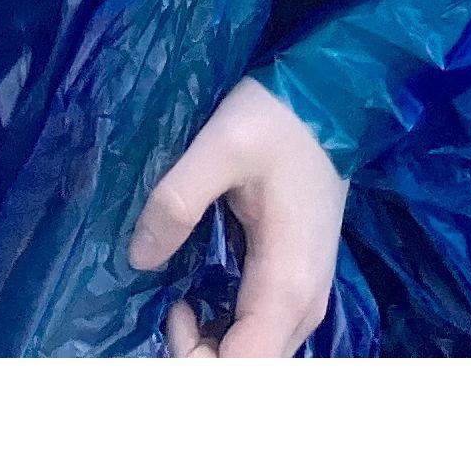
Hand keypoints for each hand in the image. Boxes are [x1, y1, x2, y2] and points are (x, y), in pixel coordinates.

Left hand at [129, 75, 347, 356]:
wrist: (330, 97)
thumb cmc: (278, 120)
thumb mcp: (219, 146)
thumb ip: (176, 202)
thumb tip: (140, 258)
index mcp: (285, 286)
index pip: (243, 369)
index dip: (195, 364)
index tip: (170, 314)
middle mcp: (303, 307)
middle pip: (249, 372)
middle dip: (198, 359)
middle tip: (168, 308)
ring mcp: (306, 299)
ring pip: (256, 358)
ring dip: (211, 350)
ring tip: (178, 304)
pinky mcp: (299, 285)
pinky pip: (260, 335)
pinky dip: (225, 334)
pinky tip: (197, 300)